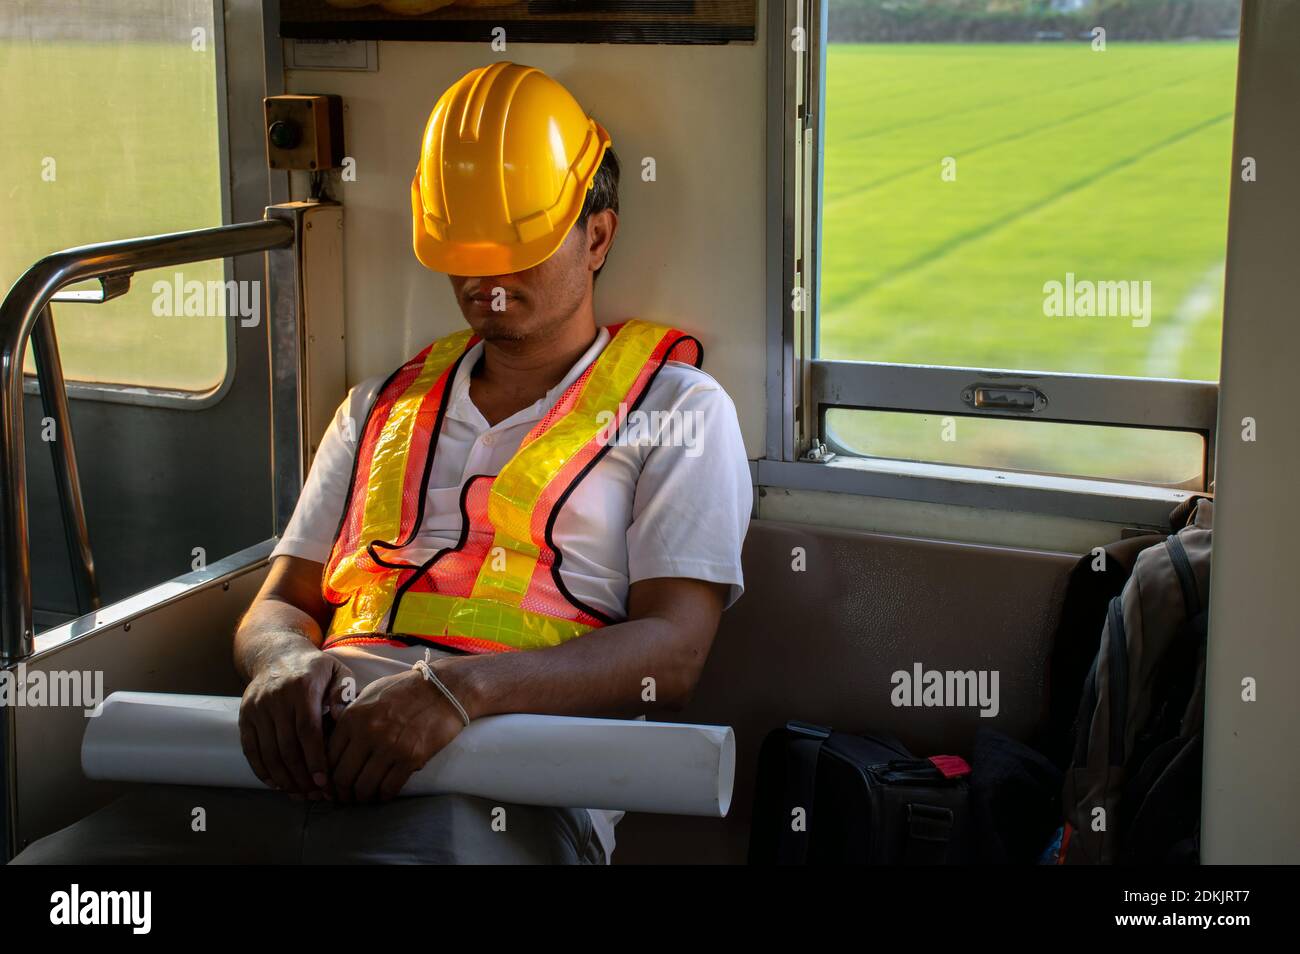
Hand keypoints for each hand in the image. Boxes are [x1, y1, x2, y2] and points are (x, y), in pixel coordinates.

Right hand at [238, 648, 353, 796]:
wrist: (276, 654)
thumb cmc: (314, 668)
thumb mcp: (336, 671)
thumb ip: (343, 693)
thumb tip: (342, 717)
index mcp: (303, 687)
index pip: (308, 730)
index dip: (315, 758)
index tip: (324, 780)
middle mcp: (277, 697)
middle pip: (287, 746)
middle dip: (301, 775)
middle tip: (314, 794)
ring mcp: (258, 707)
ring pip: (268, 751)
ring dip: (283, 777)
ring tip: (299, 793)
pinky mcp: (245, 715)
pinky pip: (251, 748)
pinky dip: (262, 769)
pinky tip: (276, 784)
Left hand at [327, 667, 465, 802]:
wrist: (445, 688)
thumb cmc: (407, 689)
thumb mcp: (370, 693)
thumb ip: (351, 715)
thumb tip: (334, 738)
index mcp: (353, 717)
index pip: (328, 757)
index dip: (327, 776)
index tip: (331, 784)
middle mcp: (368, 733)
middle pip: (343, 777)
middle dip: (342, 793)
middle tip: (346, 797)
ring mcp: (390, 747)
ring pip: (364, 787)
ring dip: (362, 797)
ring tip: (365, 797)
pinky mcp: (411, 757)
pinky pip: (389, 788)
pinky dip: (384, 796)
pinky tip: (384, 794)